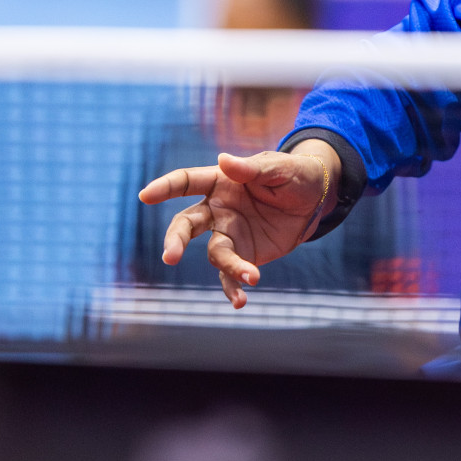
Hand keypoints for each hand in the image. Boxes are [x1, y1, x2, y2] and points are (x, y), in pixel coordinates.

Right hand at [137, 140, 340, 308]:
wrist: (316, 200)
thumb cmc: (294, 175)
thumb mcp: (279, 168)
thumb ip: (252, 168)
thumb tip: (223, 160)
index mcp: (220, 182)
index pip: (186, 182)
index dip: (165, 187)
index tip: (145, 196)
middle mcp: (217, 210)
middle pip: (186, 224)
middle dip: (175, 240)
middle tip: (170, 256)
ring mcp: (228, 234)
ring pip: (214, 253)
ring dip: (230, 266)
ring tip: (252, 277)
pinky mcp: (243, 254)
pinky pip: (230, 274)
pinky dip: (233, 288)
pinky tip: (240, 301)